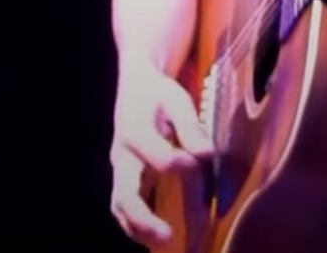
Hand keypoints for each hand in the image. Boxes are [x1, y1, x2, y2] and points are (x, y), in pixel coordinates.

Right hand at [107, 67, 212, 247]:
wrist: (134, 89)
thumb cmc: (158, 94)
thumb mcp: (175, 98)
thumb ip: (189, 125)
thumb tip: (206, 153)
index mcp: (134, 129)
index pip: (155, 155)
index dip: (175, 164)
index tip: (197, 164)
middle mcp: (122, 155)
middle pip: (124, 193)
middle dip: (143, 218)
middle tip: (167, 237)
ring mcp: (121, 171)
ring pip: (121, 207)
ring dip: (140, 229)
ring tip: (164, 243)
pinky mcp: (125, 180)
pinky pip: (125, 208)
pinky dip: (138, 227)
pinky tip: (158, 240)